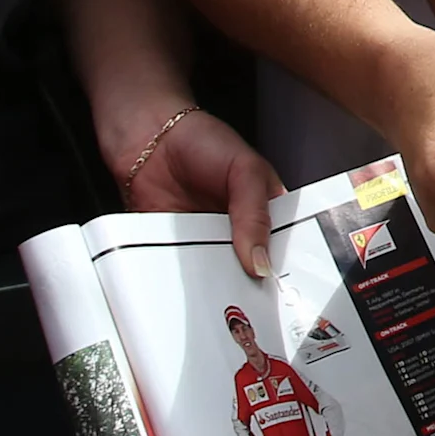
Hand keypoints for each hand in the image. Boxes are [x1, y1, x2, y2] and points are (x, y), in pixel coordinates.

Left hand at [115, 104, 284, 277]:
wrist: (150, 138)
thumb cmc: (203, 141)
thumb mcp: (246, 171)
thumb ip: (255, 215)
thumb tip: (261, 260)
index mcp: (266, 211)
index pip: (284, 247)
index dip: (284, 268)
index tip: (281, 286)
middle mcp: (238, 231)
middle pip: (250, 269)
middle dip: (248, 284)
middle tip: (248, 296)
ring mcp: (205, 242)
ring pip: (216, 276)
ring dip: (214, 285)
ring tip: (216, 291)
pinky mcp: (175, 248)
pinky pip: (182, 272)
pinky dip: (181, 279)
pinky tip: (185, 283)